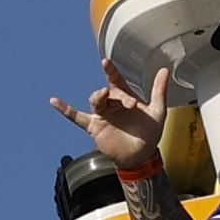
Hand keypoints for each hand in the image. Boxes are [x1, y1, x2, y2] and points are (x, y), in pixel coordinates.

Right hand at [49, 67, 182, 176]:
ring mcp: (102, 115)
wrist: (142, 156)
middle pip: (108, 93)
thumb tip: (165, 70)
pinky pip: (77, 117)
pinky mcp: (94, 127)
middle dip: (117, 96)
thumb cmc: (150, 133)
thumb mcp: (158, 111)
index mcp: (125, 97)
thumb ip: (158, 90)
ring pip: (95, 100)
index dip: (111, 71)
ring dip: (98, 97)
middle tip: (130, 105)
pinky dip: (65, 110)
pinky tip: (54, 101)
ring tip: (103, 96)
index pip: (116, 80)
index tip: (105, 62)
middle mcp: (112, 104)